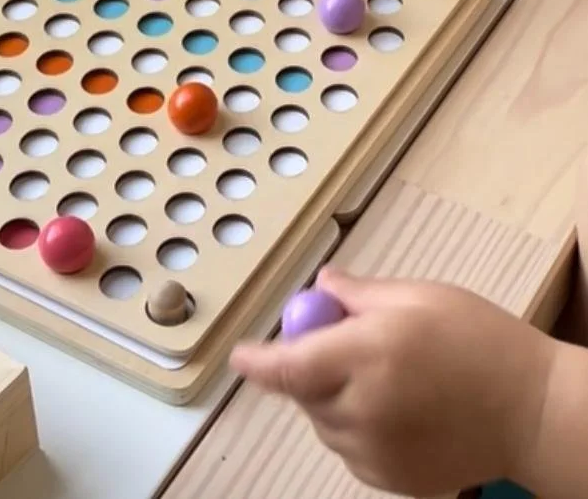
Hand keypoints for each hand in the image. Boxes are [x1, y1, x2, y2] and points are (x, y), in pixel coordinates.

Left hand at [230, 268, 554, 496]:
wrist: (529, 410)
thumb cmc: (478, 340)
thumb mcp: (418, 296)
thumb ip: (358, 292)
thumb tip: (321, 287)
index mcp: (368, 354)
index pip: (289, 365)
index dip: (258, 361)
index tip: (238, 355)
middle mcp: (363, 409)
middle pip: (304, 391)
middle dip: (312, 364)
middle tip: (352, 341)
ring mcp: (375, 453)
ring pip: (325, 420)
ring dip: (333, 395)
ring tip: (388, 375)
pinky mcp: (389, 480)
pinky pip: (349, 447)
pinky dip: (356, 425)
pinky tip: (398, 407)